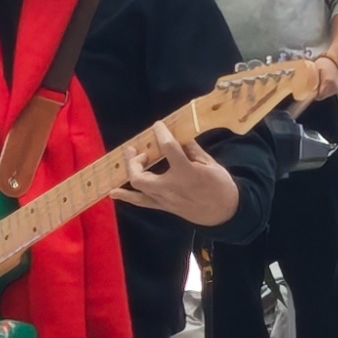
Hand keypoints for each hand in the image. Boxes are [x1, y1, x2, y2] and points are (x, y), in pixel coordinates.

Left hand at [115, 125, 243, 225]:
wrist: (224, 212)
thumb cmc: (220, 186)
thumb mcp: (210, 163)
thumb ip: (192, 150)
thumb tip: (178, 138)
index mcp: (186, 173)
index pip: (168, 148)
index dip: (161, 133)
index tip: (157, 125)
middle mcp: (171, 187)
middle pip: (140, 176)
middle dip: (133, 161)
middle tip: (136, 149)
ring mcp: (165, 199)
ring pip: (137, 189)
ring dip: (129, 173)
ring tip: (128, 159)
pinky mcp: (164, 207)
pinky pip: (141, 202)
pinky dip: (127, 197)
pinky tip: (113, 192)